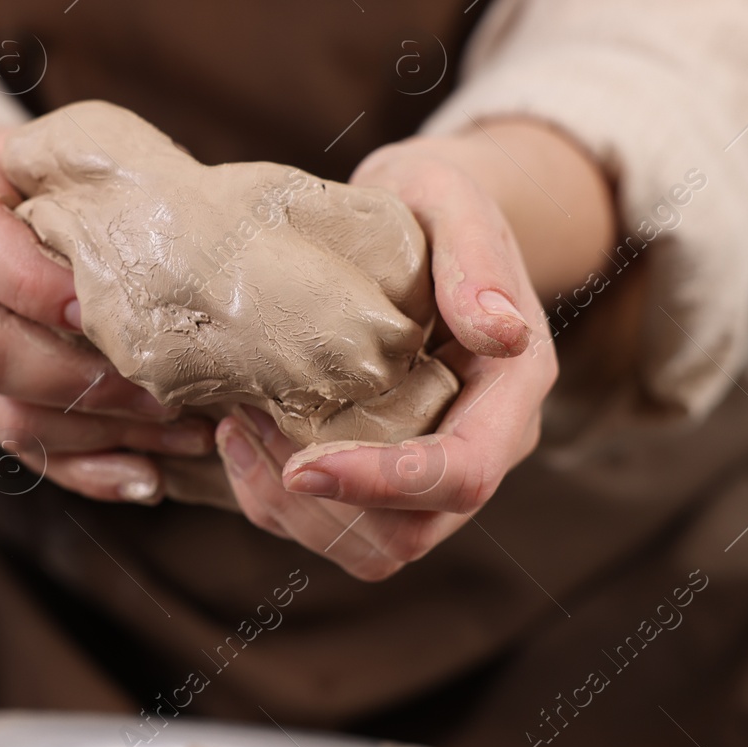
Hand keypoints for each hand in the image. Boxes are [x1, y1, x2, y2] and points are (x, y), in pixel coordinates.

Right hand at [0, 131, 215, 503]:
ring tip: (183, 434)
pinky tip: (147, 477)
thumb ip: (111, 184)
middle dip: (78, 382)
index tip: (104, 307)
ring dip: (100, 434)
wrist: (6, 207)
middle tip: (166, 391)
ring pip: (4, 415)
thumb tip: (207, 227)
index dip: (33, 285)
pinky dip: (88, 470)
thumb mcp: (75, 157)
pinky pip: (24, 450)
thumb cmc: (64, 180)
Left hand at [214, 135, 562, 580]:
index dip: (385, 483)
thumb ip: (476, 260)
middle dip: (320, 506)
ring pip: (369, 546)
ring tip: (235, 425)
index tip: (300, 464)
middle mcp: (481, 444)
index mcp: (512, 391)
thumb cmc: (434, 201)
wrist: (420, 216)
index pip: (464, 473)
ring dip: (289, 510)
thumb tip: (503, 333)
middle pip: (412, 534)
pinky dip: (272, 496)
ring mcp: (432, 465)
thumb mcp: (452, 202)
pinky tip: (236, 429)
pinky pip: (331, 523)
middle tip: (244, 426)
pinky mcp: (384, 468)